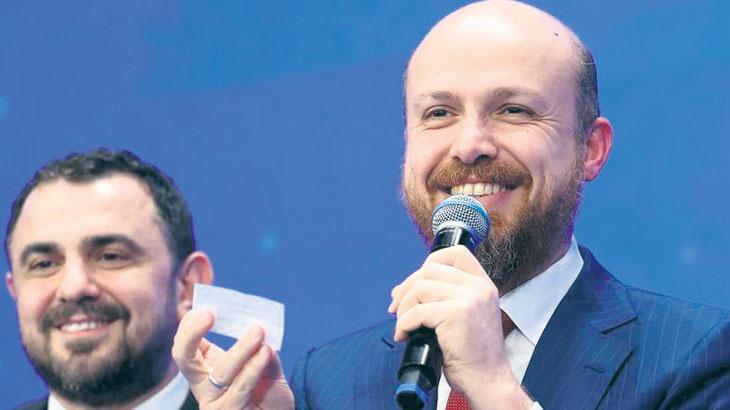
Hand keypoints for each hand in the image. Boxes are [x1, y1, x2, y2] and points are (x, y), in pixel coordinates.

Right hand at [172, 309, 293, 409]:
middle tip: (209, 314)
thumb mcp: (266, 367)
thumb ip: (262, 350)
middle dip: (191, 334)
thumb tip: (260, 328)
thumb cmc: (268, 396)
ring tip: (259, 331)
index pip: (187, 346)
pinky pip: (240, 387)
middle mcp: (204, 386)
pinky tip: (266, 351)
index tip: (207, 306)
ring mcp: (214, 402)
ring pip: (220, 372)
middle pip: (184, 358)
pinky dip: (254, 366)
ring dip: (241, 348)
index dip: (190, 325)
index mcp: (206, 370)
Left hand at [389, 245, 530, 408]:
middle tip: (397, 309)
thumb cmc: (473, 354)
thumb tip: (401, 289)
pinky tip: (405, 335)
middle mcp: (479, 287)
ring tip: (404, 325)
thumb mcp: (465, 316)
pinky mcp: (457, 314)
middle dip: (406, 288)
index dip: (429, 263)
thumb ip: (442, 297)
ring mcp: (470, 298)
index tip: (415, 284)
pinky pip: (417, 311)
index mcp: (483, 285)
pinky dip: (404, 324)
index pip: (455, 253)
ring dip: (404, 308)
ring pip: (420, 287)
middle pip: (429, 269)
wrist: (488, 380)